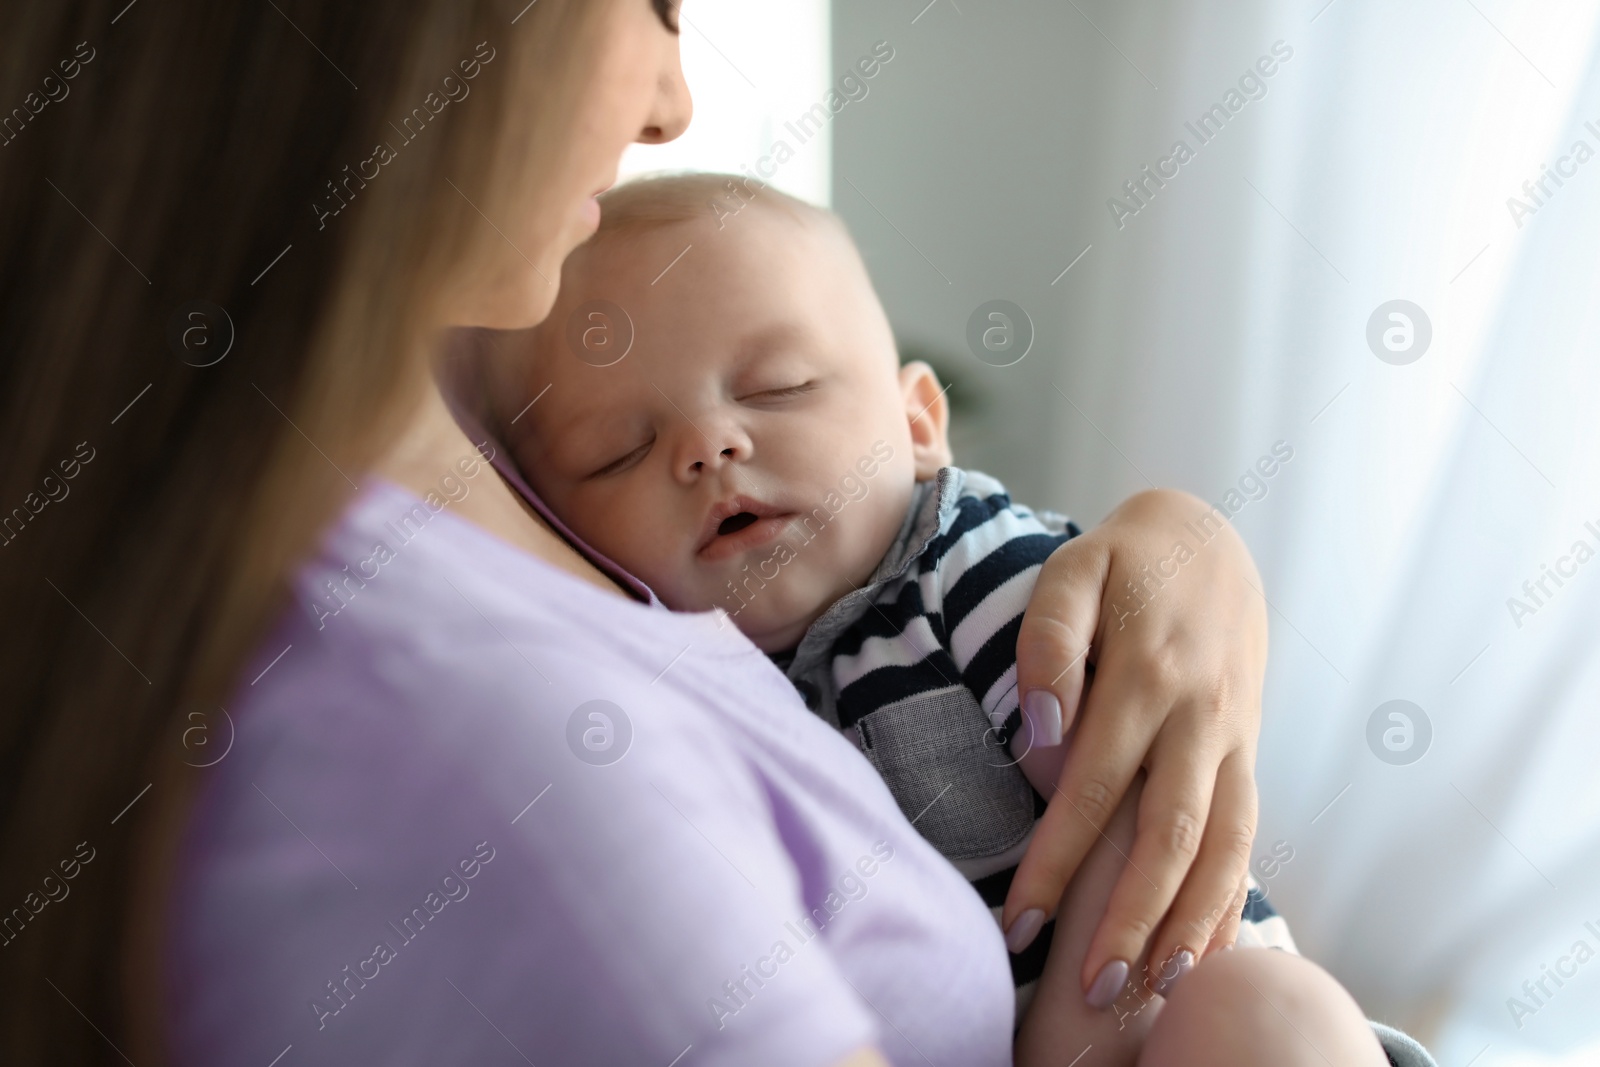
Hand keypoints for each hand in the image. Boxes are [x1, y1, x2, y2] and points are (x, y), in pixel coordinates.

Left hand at [1000, 488, 1266, 1005]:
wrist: (1210, 536)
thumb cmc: (1125, 558)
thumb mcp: (1074, 570)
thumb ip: (1050, 645)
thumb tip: (1043, 734)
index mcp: (1150, 674)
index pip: (1093, 788)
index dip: (1057, 861)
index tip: (1020, 922)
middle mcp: (1202, 716)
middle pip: (1168, 837)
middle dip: (1128, 918)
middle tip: (1088, 986)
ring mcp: (1235, 736)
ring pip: (1223, 847)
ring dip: (1190, 923)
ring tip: (1153, 989)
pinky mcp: (1250, 747)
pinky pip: (1248, 832)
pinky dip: (1231, 895)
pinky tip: (1209, 948)